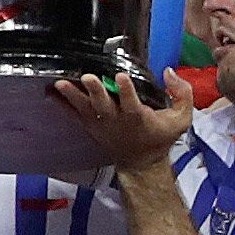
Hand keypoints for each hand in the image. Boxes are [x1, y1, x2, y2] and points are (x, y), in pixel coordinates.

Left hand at [51, 70, 193, 165]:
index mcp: (139, 117)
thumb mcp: (181, 120)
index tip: (121, 76)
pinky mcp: (91, 126)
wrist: (141, 162)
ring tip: (60, 84)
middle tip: (88, 77)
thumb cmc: (160, 136)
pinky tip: (51, 92)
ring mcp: (101, 124)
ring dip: (73, 96)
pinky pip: (75, 115)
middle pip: (104, 104)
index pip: (132, 102)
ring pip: (85, 108)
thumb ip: (182, 94)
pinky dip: (63, 104)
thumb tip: (169, 72)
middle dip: (96, 91)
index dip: (126, 90)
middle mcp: (117, 120)